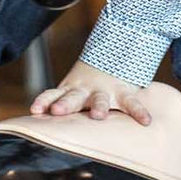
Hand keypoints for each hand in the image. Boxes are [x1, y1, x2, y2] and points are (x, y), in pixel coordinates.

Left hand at [31, 60, 151, 124]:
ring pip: (100, 99)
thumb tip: (37, 124)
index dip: (44, 101)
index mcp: (69, 91)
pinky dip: (138, 111)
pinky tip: (146, 121)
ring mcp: (104, 91)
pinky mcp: (123, 93)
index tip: (35, 111)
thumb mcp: (72, 90)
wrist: (114, 55)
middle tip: (58, 111)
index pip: (52, 94)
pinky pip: (131, 103)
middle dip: (65, 105)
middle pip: (72, 98)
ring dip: (98, 106)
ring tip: (98, 115)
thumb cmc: (87, 84)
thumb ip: (59, 104)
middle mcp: (84, 92)